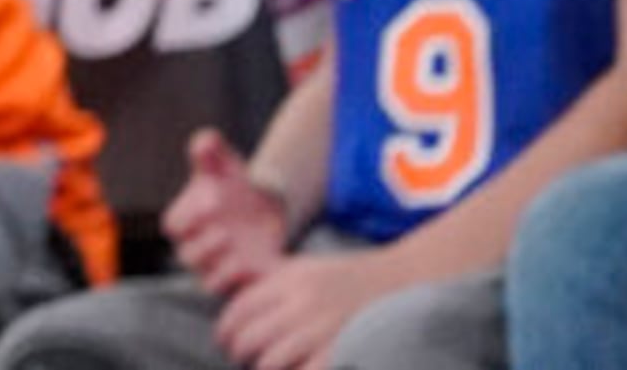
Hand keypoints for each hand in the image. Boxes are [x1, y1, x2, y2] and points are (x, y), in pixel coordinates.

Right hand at [161, 130, 288, 296]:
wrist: (265, 206)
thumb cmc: (234, 183)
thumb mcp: (224, 162)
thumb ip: (210, 149)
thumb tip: (205, 140)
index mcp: (185, 220)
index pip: (173, 226)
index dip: (187, 217)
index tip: (210, 203)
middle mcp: (197, 248)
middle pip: (188, 257)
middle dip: (204, 247)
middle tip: (226, 231)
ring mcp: (219, 267)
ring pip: (210, 282)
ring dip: (223, 270)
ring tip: (241, 252)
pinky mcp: (243, 280)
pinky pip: (240, 293)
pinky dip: (249, 283)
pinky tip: (264, 263)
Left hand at [214, 245, 400, 369]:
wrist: (401, 281)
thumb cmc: (350, 278)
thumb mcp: (306, 268)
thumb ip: (273, 282)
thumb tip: (239, 303)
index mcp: (290, 281)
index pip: (241, 308)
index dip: (226, 328)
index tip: (225, 339)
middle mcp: (302, 304)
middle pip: (250, 336)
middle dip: (239, 351)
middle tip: (240, 357)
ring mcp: (323, 330)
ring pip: (271, 361)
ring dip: (263, 368)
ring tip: (264, 367)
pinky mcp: (342, 350)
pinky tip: (293, 369)